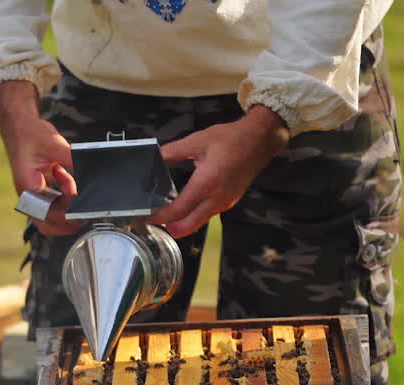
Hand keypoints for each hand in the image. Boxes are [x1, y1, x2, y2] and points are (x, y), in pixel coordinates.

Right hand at [0, 80, 81, 236]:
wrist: (18, 125)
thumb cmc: (29, 134)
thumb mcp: (54, 144)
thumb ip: (73, 160)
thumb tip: (92, 171)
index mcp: (28, 187)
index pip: (48, 214)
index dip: (67, 216)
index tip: (81, 210)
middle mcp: (28, 195)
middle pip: (48, 223)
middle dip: (68, 221)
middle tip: (83, 210)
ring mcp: (33, 194)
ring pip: (52, 215)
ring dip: (67, 205)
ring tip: (72, 184)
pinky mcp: (39, 190)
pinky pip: (54, 203)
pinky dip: (65, 195)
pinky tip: (66, 178)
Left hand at [148, 105, 290, 237]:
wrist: (260, 141)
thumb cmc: (231, 138)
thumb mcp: (197, 141)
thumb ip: (171, 152)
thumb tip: (152, 157)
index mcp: (207, 183)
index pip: (177, 210)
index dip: (157, 216)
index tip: (143, 215)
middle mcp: (216, 199)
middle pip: (186, 227)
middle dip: (166, 226)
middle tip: (150, 219)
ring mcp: (224, 203)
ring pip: (196, 224)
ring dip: (179, 223)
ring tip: (162, 212)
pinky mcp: (228, 203)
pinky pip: (205, 216)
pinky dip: (191, 217)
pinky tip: (181, 206)